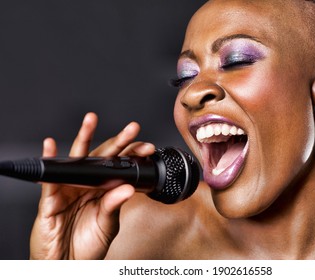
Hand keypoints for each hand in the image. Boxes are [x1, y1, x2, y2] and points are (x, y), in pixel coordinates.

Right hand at [29, 112, 154, 258]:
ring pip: (77, 159)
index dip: (132, 155)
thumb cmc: (88, 245)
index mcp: (103, 189)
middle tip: (132, 128)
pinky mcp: (51, 198)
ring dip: (83, 138)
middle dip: (118, 141)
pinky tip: (52, 145)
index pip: (120, 166)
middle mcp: (88, 184)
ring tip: (91, 120)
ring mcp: (70, 188)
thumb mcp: (107, 225)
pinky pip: (51, 178)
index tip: (147, 147)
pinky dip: (50, 160)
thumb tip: (127, 188)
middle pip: (103, 157)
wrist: (67, 264)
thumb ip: (114, 205)